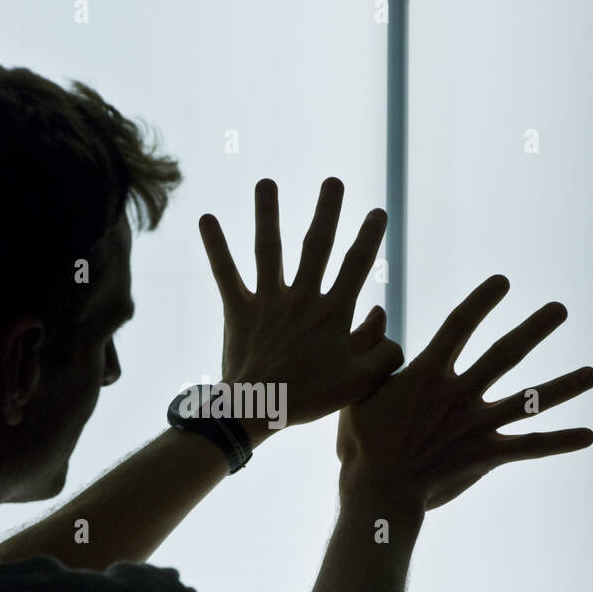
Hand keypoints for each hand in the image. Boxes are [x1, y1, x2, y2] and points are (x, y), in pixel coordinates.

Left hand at [198, 177, 403, 440]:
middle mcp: (301, 299)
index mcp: (333, 314)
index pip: (356, 266)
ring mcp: (268, 302)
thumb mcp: (358, 383)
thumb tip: (387, 322)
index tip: (377, 212)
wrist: (258, 409)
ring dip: (267, 214)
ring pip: (268, 249)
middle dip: (328, 212)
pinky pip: (225, 273)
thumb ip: (382, 354)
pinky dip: (215, 246)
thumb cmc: (309, 398)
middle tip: (333, 181)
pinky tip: (205, 218)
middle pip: (316, 246)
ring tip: (265, 183)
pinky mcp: (238, 310)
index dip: (369, 237)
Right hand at [336, 274, 592, 508]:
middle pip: (505, 353)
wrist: (379, 493)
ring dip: (563, 386)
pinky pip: (530, 447)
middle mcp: (459, 394)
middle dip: (534, 329)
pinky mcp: (486, 455)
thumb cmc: (361, 445)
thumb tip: (377, 311)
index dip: (481, 301)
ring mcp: (476, 424)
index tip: (503, 281)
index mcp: (427, 374)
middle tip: (561, 309)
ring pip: (528, 400)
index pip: (459, 325)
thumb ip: (370, 350)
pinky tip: (589, 436)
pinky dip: (559, 442)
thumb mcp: (356, 392)